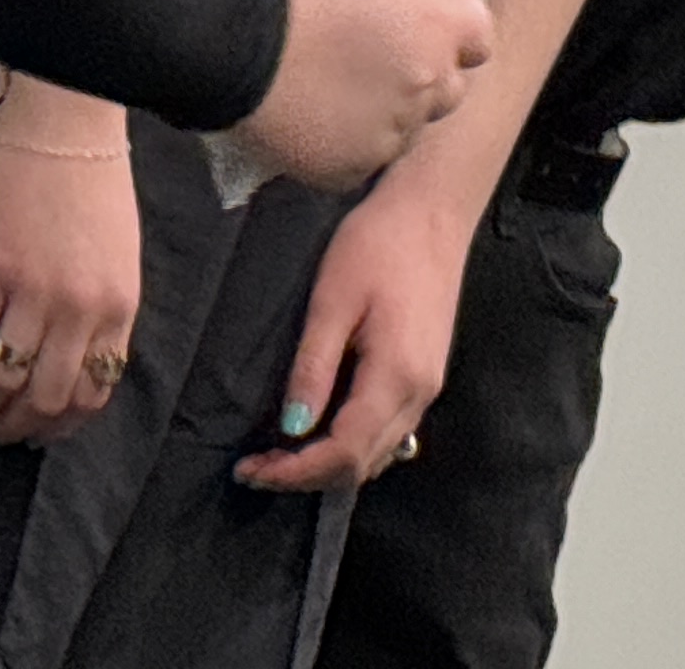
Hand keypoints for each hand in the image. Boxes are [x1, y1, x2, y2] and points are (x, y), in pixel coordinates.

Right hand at [0, 89, 143, 445]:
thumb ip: (103, 309)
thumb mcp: (120, 255)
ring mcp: (33, 290)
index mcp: (118, 306)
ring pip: (3, 377)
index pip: (92, 392)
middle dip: (16, 427)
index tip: (37, 433)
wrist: (67, 121)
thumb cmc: (97, 180)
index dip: (61, 424)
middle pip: (45, 397)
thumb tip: (75, 359)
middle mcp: (80, 309)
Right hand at [229, 0, 493, 189]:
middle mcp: (427, 86)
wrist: (231, 38)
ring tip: (330, 92)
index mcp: (436, 28)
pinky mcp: (351, 169)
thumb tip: (416, 18)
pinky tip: (310, 118)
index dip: (455, 37)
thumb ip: (407, 0)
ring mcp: (391, 133)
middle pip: (449, 91)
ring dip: (382, 115)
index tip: (427, 33)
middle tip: (373, 64)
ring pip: (404, 131)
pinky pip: (361, 159)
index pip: (480, 38)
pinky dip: (343, 144)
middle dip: (422, 80)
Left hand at [235, 186, 468, 491]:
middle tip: (254, 468)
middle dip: (306, 476)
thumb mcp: (333, 299)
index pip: (345, 452)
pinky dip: (352, 445)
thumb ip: (314, 366)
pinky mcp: (426, 374)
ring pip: (379, 454)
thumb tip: (292, 428)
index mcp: (397, 377)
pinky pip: (389, 432)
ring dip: (329, 465)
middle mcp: (420, 394)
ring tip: (279, 455)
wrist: (433, 208)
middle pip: (363, 464)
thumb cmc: (378, 243)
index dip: (297, 472)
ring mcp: (428, 387)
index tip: (250, 471)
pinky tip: (320, 431)